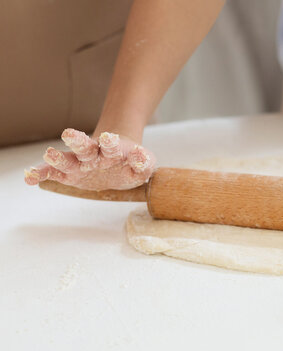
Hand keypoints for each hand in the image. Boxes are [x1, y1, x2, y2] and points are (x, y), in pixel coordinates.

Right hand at [24, 129, 154, 190]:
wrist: (118, 162)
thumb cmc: (130, 163)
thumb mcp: (143, 166)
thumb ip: (144, 163)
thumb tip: (139, 156)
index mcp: (112, 151)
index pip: (110, 145)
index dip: (110, 142)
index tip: (108, 138)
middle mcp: (93, 154)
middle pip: (85, 146)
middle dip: (78, 140)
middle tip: (70, 134)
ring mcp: (79, 164)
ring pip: (68, 158)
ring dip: (58, 157)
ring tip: (49, 154)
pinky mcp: (69, 175)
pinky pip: (52, 173)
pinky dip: (41, 174)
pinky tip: (30, 177)